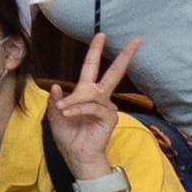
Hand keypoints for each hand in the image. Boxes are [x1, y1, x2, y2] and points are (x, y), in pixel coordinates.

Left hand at [46, 36, 139, 177]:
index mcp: (86, 94)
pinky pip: (93, 107)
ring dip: (74, 101)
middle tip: (136, 41)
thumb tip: (56, 86)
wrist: (77, 156)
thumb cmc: (68, 136)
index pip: (93, 69)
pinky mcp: (110, 117)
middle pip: (113, 73)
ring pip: (91, 94)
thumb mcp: (55, 116)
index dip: (96, 52)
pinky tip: (68, 113)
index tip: (101, 35)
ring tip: (63, 110)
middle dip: (124, 56)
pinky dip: (78, 109)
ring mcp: (107, 107)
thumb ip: (56, 101)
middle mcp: (100, 98)